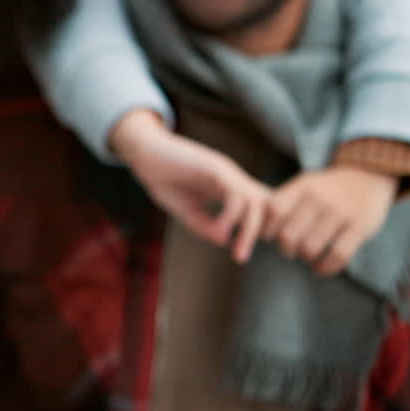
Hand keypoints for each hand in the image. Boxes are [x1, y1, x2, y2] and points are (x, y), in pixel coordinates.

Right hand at [111, 110, 269, 262]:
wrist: (143, 153)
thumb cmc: (163, 178)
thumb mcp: (185, 209)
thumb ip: (204, 224)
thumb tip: (224, 241)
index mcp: (228, 187)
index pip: (260, 206)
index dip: (259, 228)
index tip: (242, 250)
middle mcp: (233, 178)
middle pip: (266, 205)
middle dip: (258, 233)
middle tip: (241, 257)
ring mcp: (226, 172)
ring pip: (255, 201)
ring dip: (249, 229)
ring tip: (236, 250)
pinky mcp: (215, 168)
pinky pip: (236, 194)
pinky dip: (231, 216)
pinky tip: (218, 230)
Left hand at [263, 167, 394, 275]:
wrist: (369, 174)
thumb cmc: (328, 187)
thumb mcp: (306, 184)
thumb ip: (285, 201)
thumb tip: (258, 229)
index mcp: (303, 186)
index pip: (273, 211)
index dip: (268, 229)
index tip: (271, 236)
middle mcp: (320, 198)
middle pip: (288, 235)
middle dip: (285, 249)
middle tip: (289, 250)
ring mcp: (341, 213)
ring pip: (310, 248)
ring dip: (304, 258)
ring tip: (306, 256)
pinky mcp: (360, 227)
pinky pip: (338, 255)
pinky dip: (325, 268)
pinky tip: (319, 269)